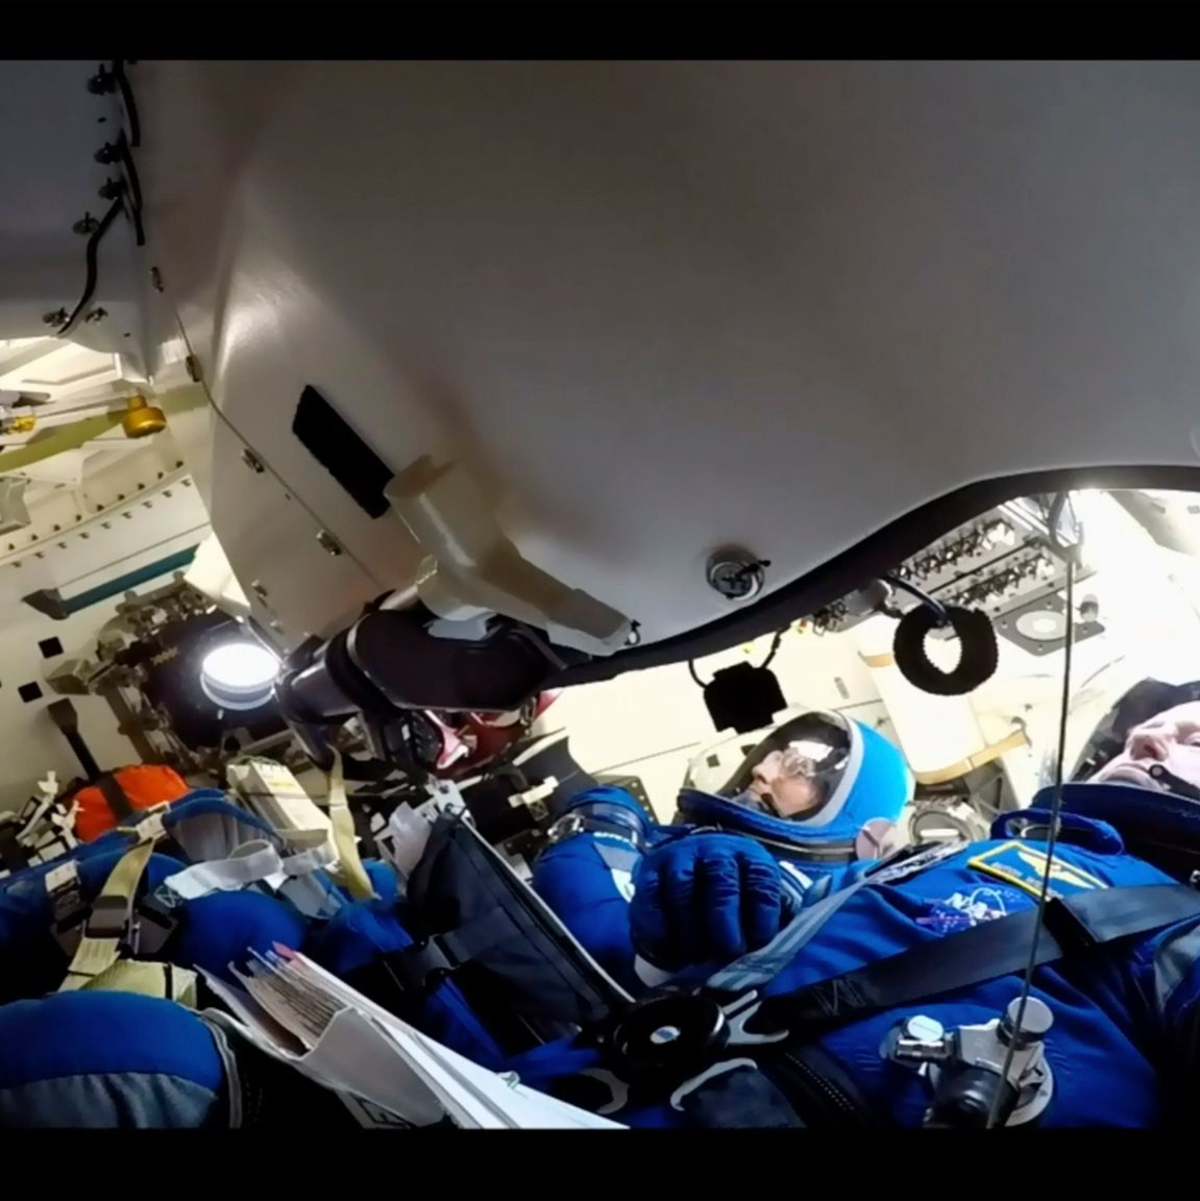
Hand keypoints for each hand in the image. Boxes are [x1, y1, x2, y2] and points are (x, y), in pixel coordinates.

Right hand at [630, 832, 788, 971]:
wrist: (692, 868)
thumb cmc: (734, 896)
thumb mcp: (758, 901)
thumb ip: (772, 920)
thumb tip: (781, 950)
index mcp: (751, 857)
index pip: (762, 882)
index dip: (763, 917)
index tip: (758, 944)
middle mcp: (716, 850)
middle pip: (722, 885)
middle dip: (725, 926)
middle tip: (726, 954)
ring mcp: (680, 857)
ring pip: (683, 891)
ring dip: (690, 930)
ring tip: (697, 956)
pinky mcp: (650, 870)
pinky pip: (651, 898)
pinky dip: (659, 928)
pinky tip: (669, 948)